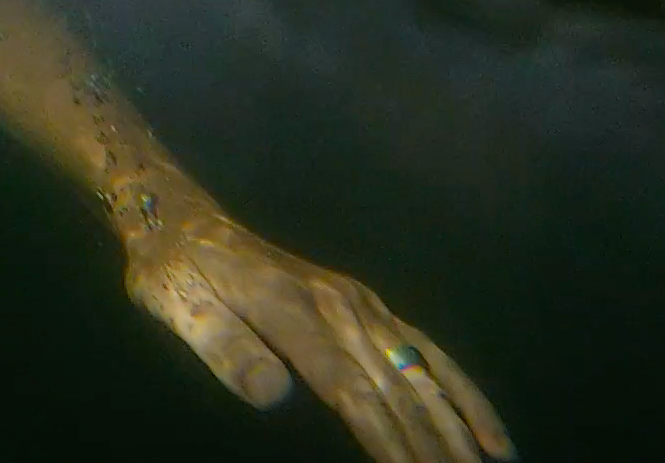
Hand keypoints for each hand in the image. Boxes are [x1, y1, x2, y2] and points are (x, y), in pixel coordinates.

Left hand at [121, 205, 511, 462]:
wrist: (184, 223)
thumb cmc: (175, 276)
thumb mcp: (179, 310)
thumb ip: (226, 352)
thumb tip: (274, 396)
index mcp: (292, 309)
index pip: (349, 388)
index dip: (383, 437)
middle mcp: (338, 305)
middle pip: (397, 387)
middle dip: (434, 443)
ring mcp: (359, 304)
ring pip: (423, 371)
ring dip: (460, 423)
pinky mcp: (368, 307)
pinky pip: (427, 351)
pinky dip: (463, 392)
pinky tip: (489, 433)